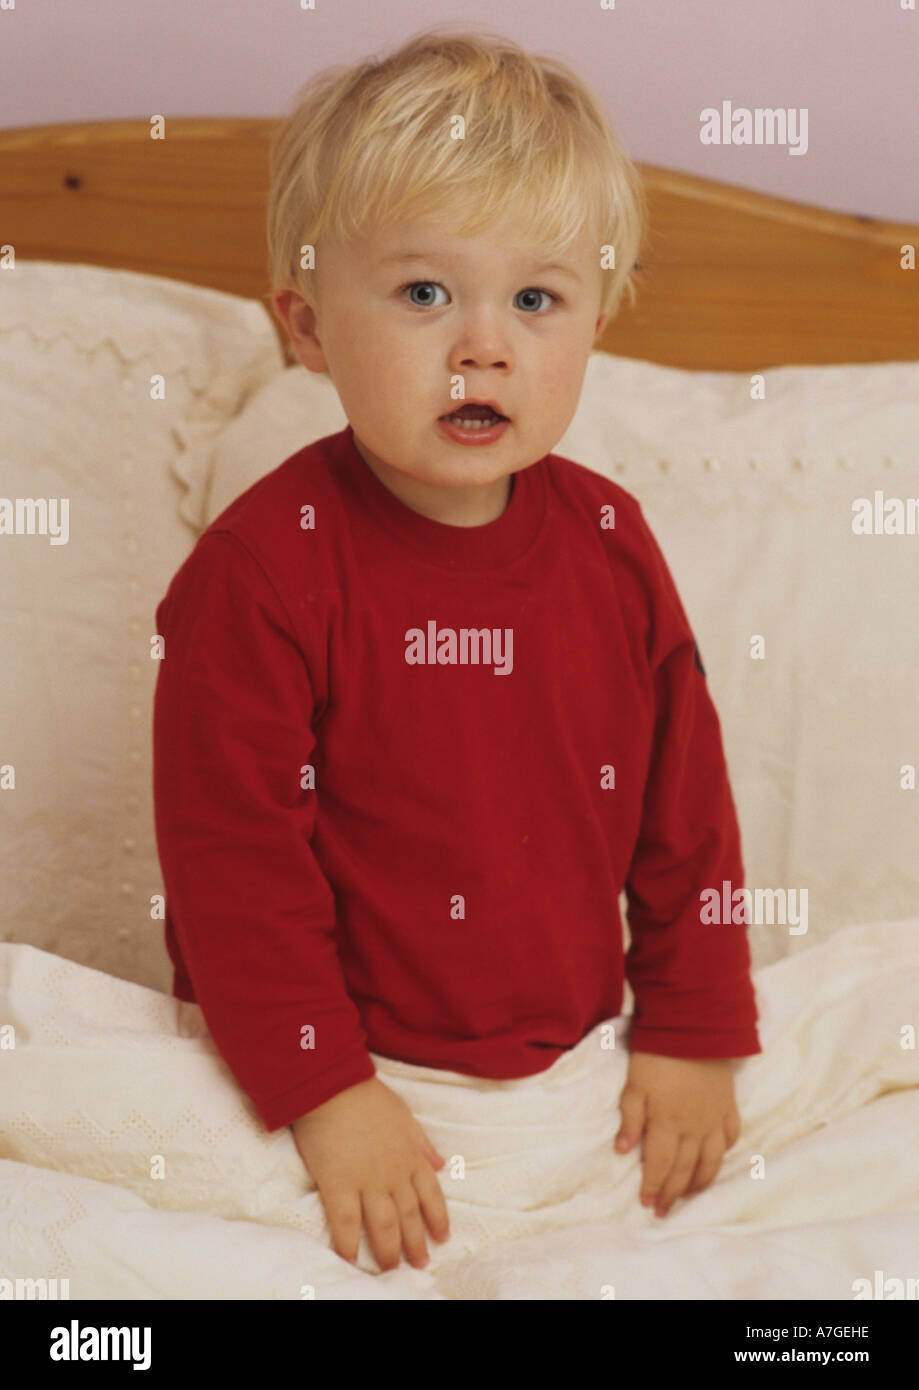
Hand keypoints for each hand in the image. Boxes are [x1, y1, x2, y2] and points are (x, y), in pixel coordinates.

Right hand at [291, 1076, 450, 1270]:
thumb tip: (441, 1165)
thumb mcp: (404, 1116)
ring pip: (384, 1224)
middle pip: (409, 1216)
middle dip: (416, 1243)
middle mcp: (393, 1173)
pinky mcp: (338, 1184)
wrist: (333, 1086)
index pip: (431, 1195)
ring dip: (389, 1250)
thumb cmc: (367, 1096)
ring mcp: (367, 1181)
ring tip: (392, 1269)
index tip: (443, 1237)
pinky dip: (348, 1242)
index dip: (438, 1218)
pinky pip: (346, 1221)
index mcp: (410, 1156)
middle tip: (420, 1264)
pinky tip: (350, 1258)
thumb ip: (422, 1144)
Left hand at [614, 1052, 740, 1216]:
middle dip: (672, 1193)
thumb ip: (630, 1119)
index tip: (646, 1203)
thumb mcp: (634, 1084)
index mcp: (668, 1123)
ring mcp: (715, 1118)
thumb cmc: (656, 1054)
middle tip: (663, 1210)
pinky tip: (715, 1160)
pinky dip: (723, 1153)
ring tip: (688, 1195)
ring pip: (711, 1161)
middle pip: (685, 1170)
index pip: (660, 1165)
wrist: (693, 1026)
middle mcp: (695, 1127)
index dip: (652, 1186)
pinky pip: (730, 1137)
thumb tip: (622, 1151)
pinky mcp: (728, 1105)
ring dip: (699, 1183)